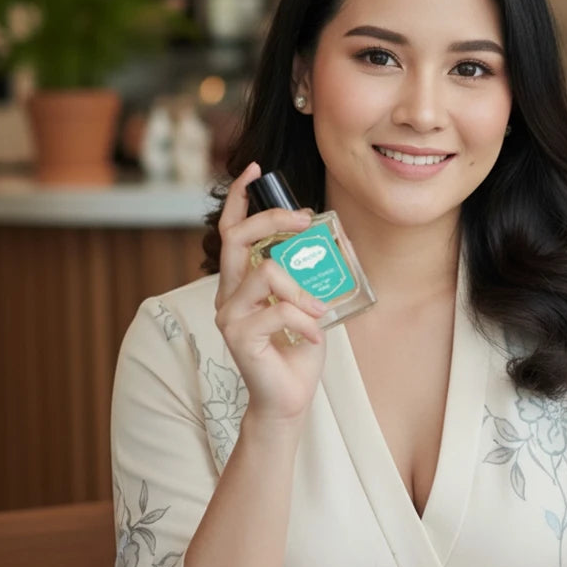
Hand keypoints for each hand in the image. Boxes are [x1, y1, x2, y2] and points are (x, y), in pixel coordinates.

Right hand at [215, 162, 329, 423]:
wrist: (290, 397)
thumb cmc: (298, 348)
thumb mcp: (312, 300)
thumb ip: (314, 271)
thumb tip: (337, 236)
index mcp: (242, 281)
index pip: (231, 230)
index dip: (240, 197)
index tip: (256, 170)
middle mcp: (229, 293)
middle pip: (237, 237)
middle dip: (272, 220)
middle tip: (304, 220)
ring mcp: (230, 315)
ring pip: (265, 272)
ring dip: (301, 289)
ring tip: (316, 311)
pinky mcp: (239, 337)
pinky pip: (278, 310)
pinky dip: (305, 320)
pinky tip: (313, 336)